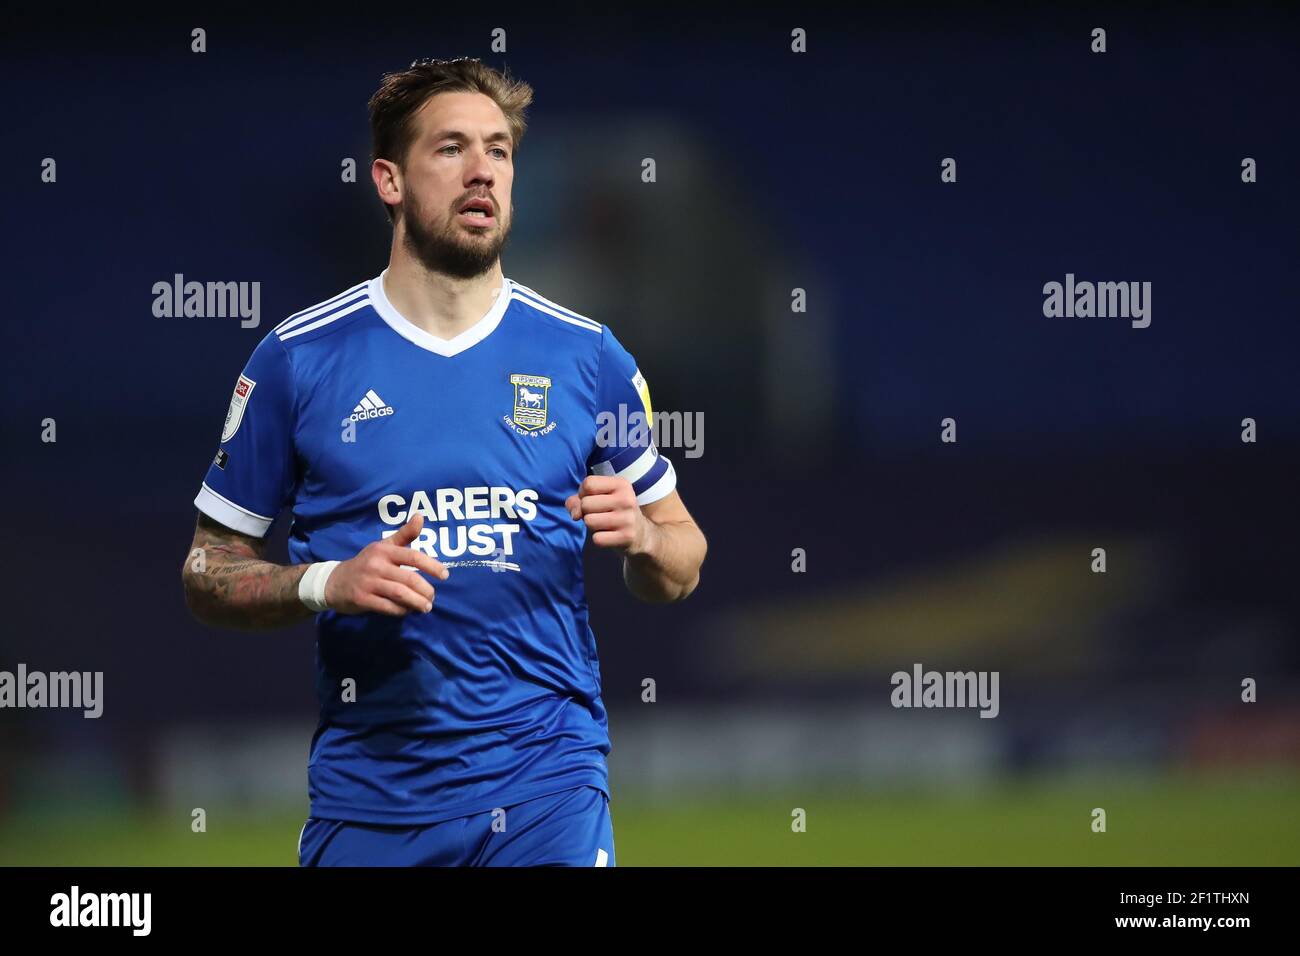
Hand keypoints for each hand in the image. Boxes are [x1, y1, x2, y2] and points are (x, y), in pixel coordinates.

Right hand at [324, 514, 449, 614]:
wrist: (335, 582)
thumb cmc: (367, 563)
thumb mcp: (384, 546)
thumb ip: (405, 535)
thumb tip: (421, 516)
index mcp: (384, 550)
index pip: (413, 556)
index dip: (432, 566)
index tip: (445, 575)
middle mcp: (376, 565)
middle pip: (409, 579)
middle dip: (426, 590)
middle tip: (433, 597)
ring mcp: (368, 583)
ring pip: (400, 595)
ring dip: (417, 602)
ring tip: (426, 607)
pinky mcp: (362, 599)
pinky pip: (388, 607)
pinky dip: (401, 611)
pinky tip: (407, 611)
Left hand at [565, 475, 651, 554]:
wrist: (641, 535)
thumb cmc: (614, 512)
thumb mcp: (600, 498)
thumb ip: (578, 500)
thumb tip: (575, 514)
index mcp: (621, 484)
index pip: (588, 483)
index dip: (583, 494)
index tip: (594, 500)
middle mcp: (627, 499)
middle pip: (586, 503)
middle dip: (587, 512)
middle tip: (601, 515)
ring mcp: (628, 518)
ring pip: (589, 521)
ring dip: (592, 526)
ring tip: (605, 525)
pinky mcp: (626, 537)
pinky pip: (597, 539)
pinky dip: (599, 539)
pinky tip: (610, 536)